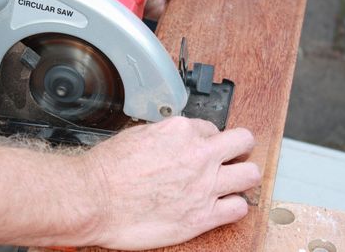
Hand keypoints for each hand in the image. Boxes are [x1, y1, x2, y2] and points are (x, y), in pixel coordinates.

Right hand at [82, 117, 260, 249]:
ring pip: (250, 174)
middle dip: (238, 148)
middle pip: (243, 142)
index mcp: (180, 131)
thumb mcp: (137, 135)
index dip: (206, 139)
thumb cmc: (107, 170)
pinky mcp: (203, 216)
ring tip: (230, 182)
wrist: (94, 199)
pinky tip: (221, 205)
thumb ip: (165, 136)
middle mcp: (199, 154)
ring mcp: (205, 185)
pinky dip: (233, 206)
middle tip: (229, 157)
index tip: (202, 147)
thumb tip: (174, 141)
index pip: (211, 128)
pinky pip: (239, 208)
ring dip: (242, 176)